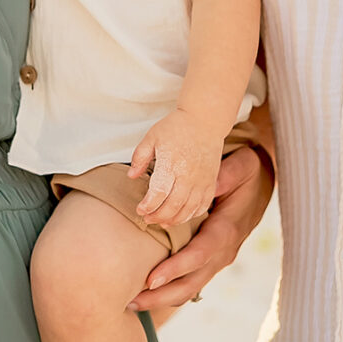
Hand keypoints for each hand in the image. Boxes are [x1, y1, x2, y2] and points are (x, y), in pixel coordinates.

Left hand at [130, 110, 221, 228]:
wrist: (205, 119)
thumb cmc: (176, 127)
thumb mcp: (152, 137)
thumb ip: (139, 158)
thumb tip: (131, 177)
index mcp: (171, 163)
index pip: (158, 194)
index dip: (148, 206)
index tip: (140, 210)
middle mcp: (188, 175)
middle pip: (173, 206)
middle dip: (158, 217)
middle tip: (148, 219)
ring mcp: (201, 180)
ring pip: (188, 210)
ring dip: (174, 220)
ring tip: (162, 221)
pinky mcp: (211, 181)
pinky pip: (203, 205)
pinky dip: (192, 215)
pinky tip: (181, 216)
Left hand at [130, 141, 270, 318]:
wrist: (262, 187)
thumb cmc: (247, 174)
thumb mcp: (242, 166)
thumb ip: (224, 175)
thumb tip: (204, 187)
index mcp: (227, 230)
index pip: (199, 255)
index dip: (175, 269)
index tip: (150, 279)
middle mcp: (223, 252)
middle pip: (191, 283)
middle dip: (161, 295)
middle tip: (131, 301)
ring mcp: (217, 260)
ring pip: (190, 289)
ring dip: (162, 299)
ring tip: (132, 303)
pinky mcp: (211, 262)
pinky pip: (190, 283)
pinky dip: (169, 292)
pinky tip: (147, 295)